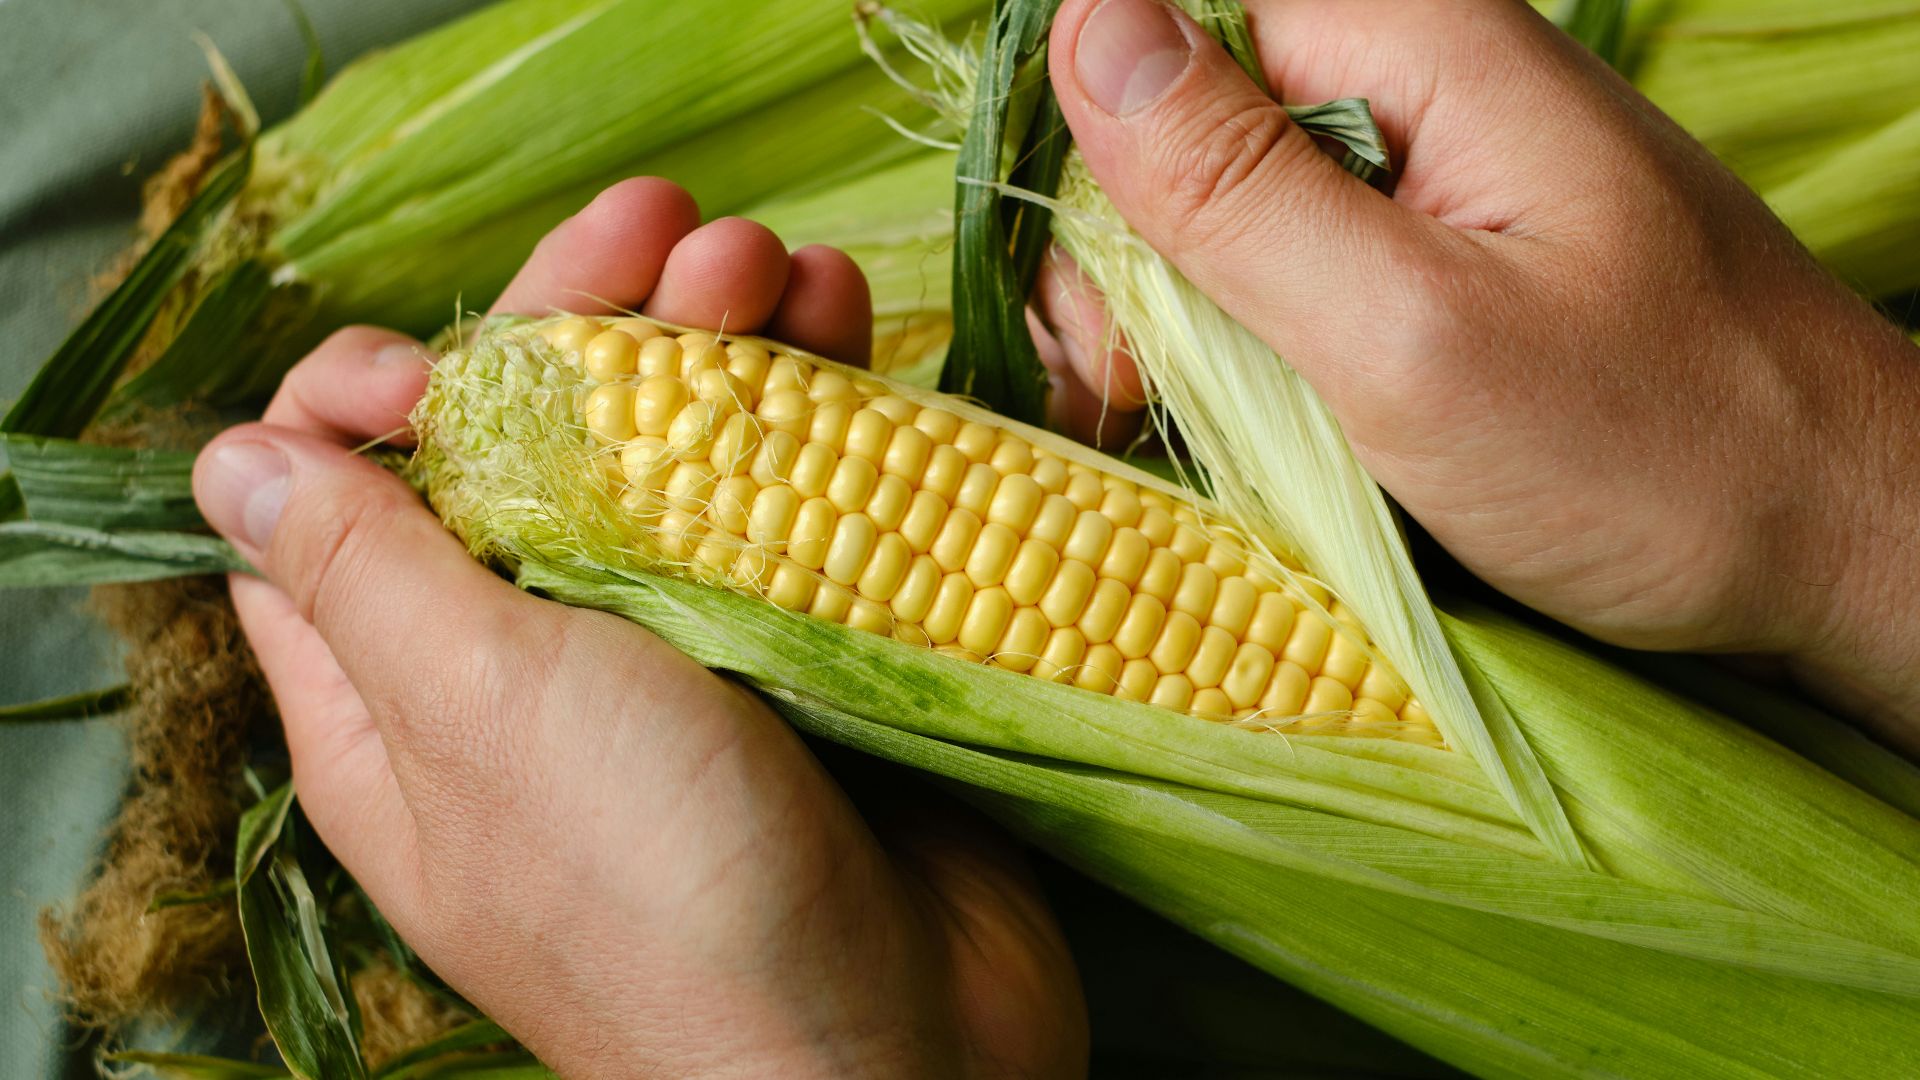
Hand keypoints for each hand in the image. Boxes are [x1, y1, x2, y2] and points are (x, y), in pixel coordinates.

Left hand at [192, 179, 1086, 1077]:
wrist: (895, 1044)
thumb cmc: (659, 891)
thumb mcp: (478, 709)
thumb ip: (359, 569)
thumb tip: (224, 458)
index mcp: (407, 703)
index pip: (339, 515)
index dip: (368, 406)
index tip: (428, 366)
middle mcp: (538, 670)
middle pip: (530, 450)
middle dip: (582, 322)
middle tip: (666, 225)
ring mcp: (687, 657)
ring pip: (674, 457)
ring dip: (718, 338)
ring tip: (781, 267)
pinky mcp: (810, 650)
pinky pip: (792, 494)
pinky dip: (815, 404)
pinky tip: (849, 327)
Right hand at [1037, 0, 1919, 744]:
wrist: (1845, 540)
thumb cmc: (1653, 452)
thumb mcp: (1412, 333)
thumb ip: (1238, 187)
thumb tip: (1084, 23)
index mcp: (1418, 42)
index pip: (1169, 33)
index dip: (1101, 172)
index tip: (1104, 332)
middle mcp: (1420, 76)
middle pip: (1182, 126)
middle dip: (1130, 270)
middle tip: (1138, 409)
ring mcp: (1437, 168)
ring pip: (1225, 212)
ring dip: (1180, 330)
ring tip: (1190, 441)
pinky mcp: (1446, 252)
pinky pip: (1296, 270)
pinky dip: (1251, 355)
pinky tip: (1250, 436)